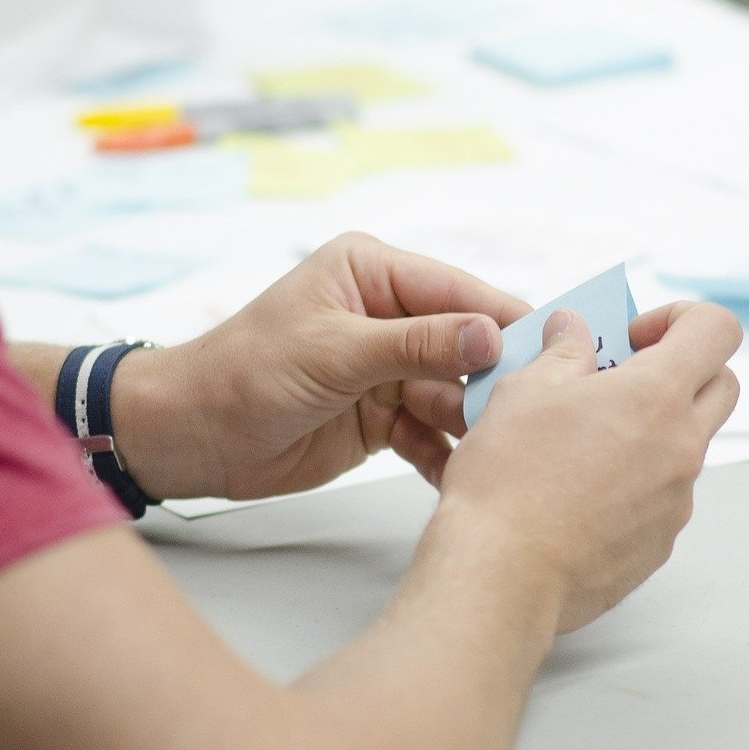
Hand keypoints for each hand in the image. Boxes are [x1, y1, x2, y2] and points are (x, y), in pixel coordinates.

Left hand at [114, 232, 529, 500]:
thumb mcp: (335, 351)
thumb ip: (418, 344)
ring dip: (473, 425)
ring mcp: (387, 369)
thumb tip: (492, 335)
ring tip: (501, 454)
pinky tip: (465, 477)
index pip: (459, 292)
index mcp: (373, 272)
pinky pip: (431, 433)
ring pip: (454, 395)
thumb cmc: (244, 373)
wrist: (191, 437)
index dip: (506, 322)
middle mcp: (387, 315)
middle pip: (466, 346)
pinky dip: (446, 456)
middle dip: (494, 382)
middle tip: (532, 415)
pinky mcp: (383, 417)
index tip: (557, 352)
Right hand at [432, 302, 740, 632]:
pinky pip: (663, 496)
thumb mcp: (523, 392)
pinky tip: (578, 494)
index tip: (635, 337)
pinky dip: (635, 482)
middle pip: (722, 386)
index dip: (681, 318)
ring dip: (652, 430)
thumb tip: (573, 330)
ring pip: (688, 445)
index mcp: (655, 396)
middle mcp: (681, 448)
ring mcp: (676, 501)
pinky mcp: (660, 543)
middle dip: (682, 371)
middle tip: (621, 380)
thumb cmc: (508, 481)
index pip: (717, 330)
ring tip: (583, 443)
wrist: (501, 574)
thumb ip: (562, 353)